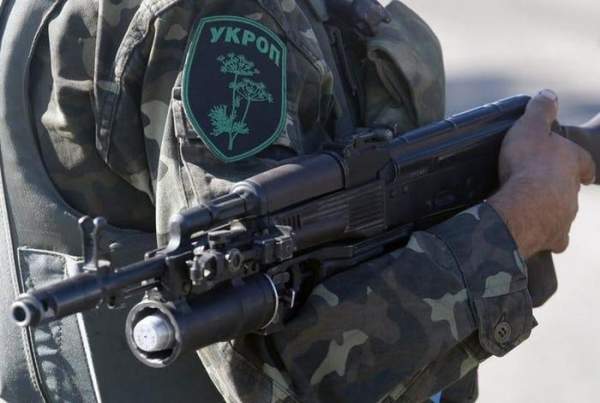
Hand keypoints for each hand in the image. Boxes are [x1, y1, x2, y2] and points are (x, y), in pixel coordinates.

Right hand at [488, 90, 595, 257]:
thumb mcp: (531, 126)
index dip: (580, 165)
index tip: (577, 168)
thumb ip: (541, 109)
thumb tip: (549, 93)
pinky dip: (544, 234)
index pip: (584, 164)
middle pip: (571, 189)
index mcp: (574, 163)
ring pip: (563, 213)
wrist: (522, 206)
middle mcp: (575, 192)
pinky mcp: (555, 237)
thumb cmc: (527, 165)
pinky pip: (552, 237)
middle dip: (559, 188)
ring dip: (550, 210)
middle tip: (539, 186)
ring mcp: (566, 216)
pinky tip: (531, 231)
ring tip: (529, 208)